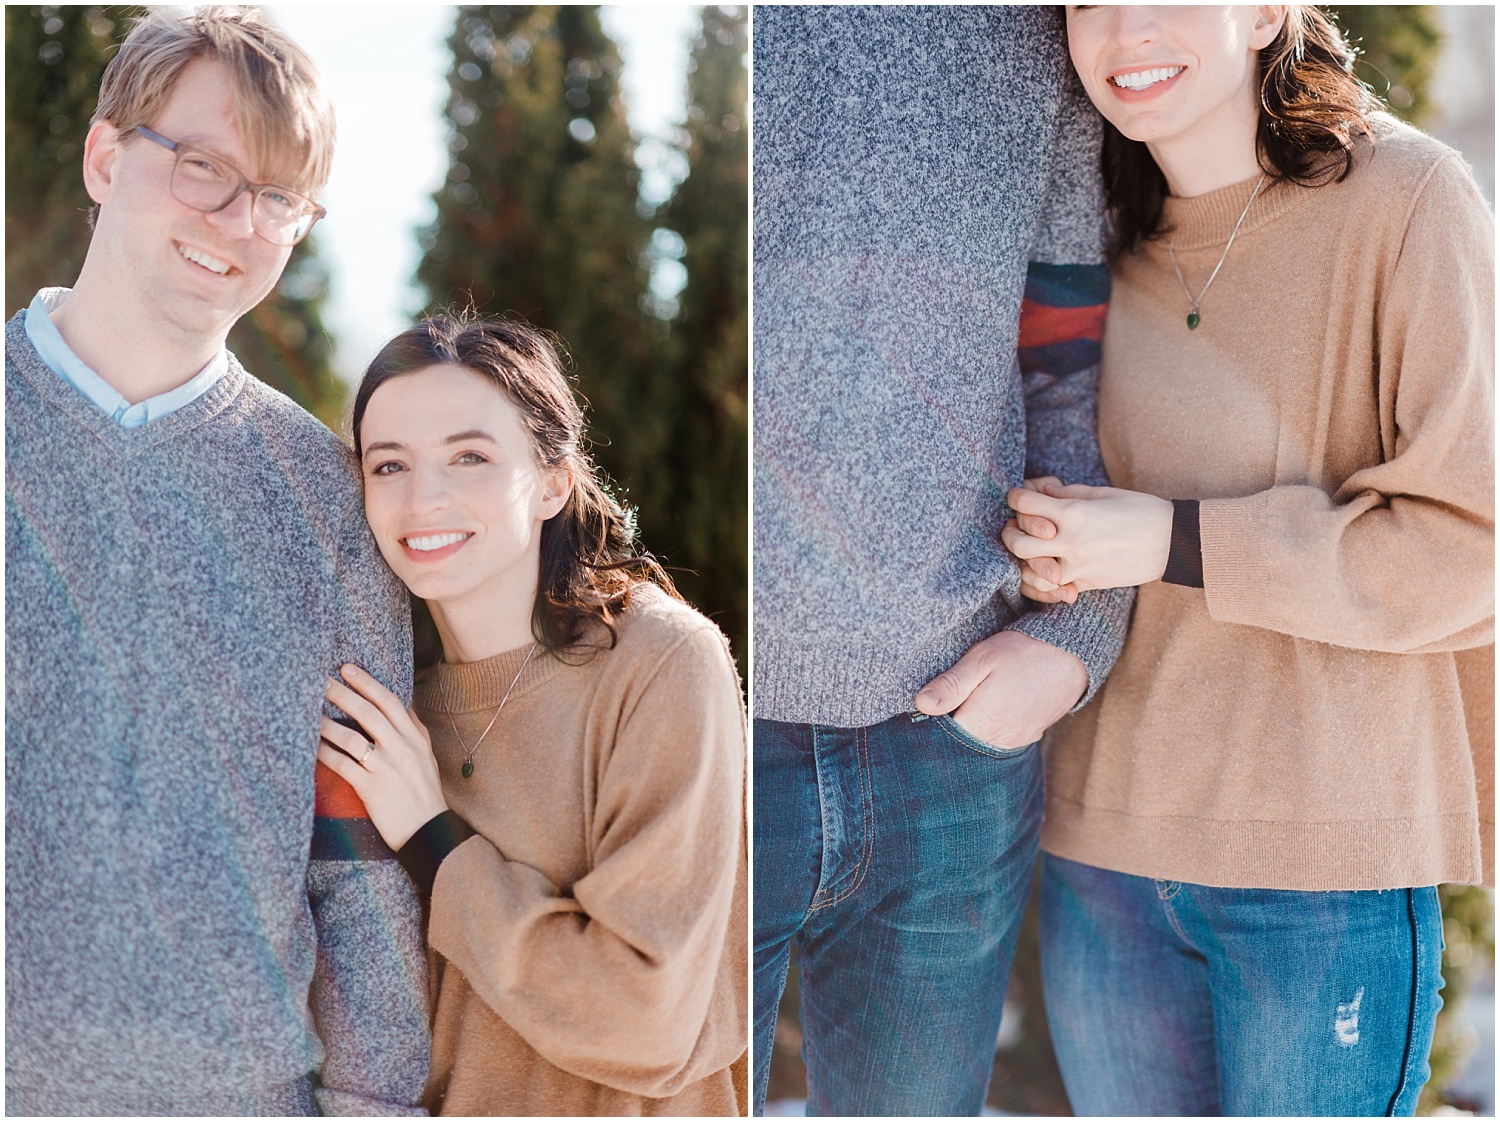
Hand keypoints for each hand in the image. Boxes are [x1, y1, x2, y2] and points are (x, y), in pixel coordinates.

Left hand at [318, 664, 448, 851]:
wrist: (428, 830)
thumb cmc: (424, 792)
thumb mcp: (426, 756)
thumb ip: (413, 730)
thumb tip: (400, 705)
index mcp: (415, 738)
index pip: (389, 701)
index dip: (367, 682)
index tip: (347, 668)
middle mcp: (402, 748)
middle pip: (368, 713)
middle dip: (342, 694)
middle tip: (321, 681)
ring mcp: (386, 768)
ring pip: (351, 738)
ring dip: (327, 724)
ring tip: (309, 713)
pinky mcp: (371, 788)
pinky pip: (342, 765)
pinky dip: (325, 754)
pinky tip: (312, 746)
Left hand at [914, 630, 1087, 749]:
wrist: (1071, 654)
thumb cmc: (1023, 652)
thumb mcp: (982, 659)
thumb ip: (951, 684)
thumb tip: (920, 704)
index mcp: (982, 724)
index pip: (941, 737)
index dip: (928, 723)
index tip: (923, 705)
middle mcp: (999, 741)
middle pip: (960, 745)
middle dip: (948, 727)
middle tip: (944, 701)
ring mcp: (1016, 742)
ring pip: (979, 744)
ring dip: (969, 728)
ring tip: (967, 701)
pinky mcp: (1027, 736)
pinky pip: (998, 740)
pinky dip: (988, 728)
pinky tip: (987, 706)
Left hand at [1002, 482, 1172, 592]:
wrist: (1172, 543)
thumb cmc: (1140, 510)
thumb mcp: (1103, 493)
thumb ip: (1068, 493)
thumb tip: (1043, 492)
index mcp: (1074, 513)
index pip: (1025, 504)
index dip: (1015, 497)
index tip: (1016, 496)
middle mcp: (1071, 542)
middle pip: (1018, 543)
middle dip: (1009, 533)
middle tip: (1013, 526)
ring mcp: (1077, 567)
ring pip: (1029, 572)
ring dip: (1022, 561)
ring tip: (1027, 551)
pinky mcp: (1085, 584)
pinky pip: (1050, 590)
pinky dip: (1040, 583)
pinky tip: (1041, 572)